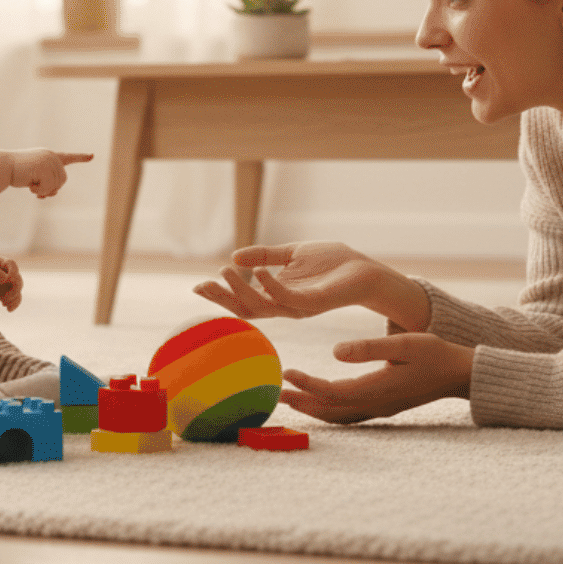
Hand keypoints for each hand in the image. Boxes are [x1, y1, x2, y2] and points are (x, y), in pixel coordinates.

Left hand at [0, 255, 22, 310]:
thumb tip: (6, 278)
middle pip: (17, 279)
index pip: (12, 265)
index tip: (8, 279)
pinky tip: (8, 309)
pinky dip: (14, 304)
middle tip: (5, 297)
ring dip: (15, 298)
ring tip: (5, 304)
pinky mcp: (3, 294)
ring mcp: (4, 284)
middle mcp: (5, 272)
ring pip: (17, 290)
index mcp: (0, 262)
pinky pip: (13, 299)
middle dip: (14, 289)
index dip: (13, 272)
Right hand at [6, 150, 92, 197]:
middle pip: (62, 180)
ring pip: (57, 184)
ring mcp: (49, 160)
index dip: (80, 157)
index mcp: (49, 156)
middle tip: (36, 191)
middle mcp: (51, 156)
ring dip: (44, 190)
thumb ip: (46, 182)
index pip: (68, 157)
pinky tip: (30, 186)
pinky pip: (49, 186)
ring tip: (31, 187)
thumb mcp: (34, 178)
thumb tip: (54, 191)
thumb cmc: (16, 172)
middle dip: (51, 189)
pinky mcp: (44, 166)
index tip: (92, 156)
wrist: (2, 167)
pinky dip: (41, 191)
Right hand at [193, 241, 421, 323]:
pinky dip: (271, 286)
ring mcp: (299, 306)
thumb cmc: (332, 263)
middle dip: (223, 299)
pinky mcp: (316, 302)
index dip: (221, 296)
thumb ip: (264, 257)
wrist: (364, 268)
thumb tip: (234, 257)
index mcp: (278, 296)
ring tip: (224, 271)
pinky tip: (259, 272)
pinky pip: (289, 297)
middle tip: (203, 285)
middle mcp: (285, 306)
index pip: (243, 301)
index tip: (197, 286)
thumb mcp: (292, 254)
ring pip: (263, 306)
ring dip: (241, 291)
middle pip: (247, 309)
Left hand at [280, 333, 474, 423]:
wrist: (460, 374)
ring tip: (291, 399)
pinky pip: (349, 415)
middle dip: (301, 403)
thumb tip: (334, 352)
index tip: (286, 372)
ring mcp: (380, 409)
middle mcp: (375, 404)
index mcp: (377, 388)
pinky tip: (321, 404)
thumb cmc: (435, 354)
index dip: (306, 383)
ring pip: (338, 416)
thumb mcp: (404, 343)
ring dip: (313, 409)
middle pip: (329, 410)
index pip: (331, 390)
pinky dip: (330, 411)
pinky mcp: (384, 407)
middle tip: (275, 394)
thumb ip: (369, 348)